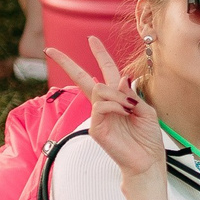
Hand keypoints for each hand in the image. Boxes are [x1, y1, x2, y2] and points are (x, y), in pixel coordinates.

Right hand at [46, 37, 164, 181]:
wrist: (147, 160)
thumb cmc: (148, 137)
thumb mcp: (147, 110)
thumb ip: (132, 94)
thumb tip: (120, 77)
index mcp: (117, 98)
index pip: (105, 72)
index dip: (100, 55)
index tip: (92, 39)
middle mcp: (104, 105)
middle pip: (83, 78)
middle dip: (67, 63)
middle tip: (51, 50)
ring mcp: (98, 116)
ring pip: (98, 90)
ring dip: (117, 95)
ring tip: (130, 108)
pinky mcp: (95, 127)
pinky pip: (101, 105)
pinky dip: (116, 105)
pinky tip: (125, 112)